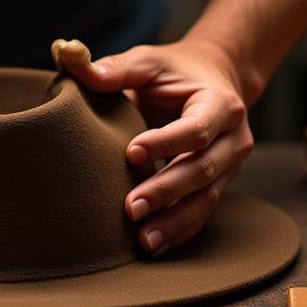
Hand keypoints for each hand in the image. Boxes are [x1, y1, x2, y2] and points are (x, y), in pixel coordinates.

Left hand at [59, 37, 254, 254]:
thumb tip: (72, 60)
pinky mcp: (219, 185)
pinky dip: (182, 231)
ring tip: (143, 239)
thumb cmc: (173, 72)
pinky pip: (204, 213)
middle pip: (203, 170)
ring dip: (175, 221)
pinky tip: (157, 246)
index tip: (130, 153)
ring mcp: (230, 166)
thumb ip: (114, 67)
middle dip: (167, 191)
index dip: (165, 143)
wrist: (213, 80)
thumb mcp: (148, 61)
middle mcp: (233, 138)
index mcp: (220, 103)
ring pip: (207, 199)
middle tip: (131, 209)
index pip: (196, 129)